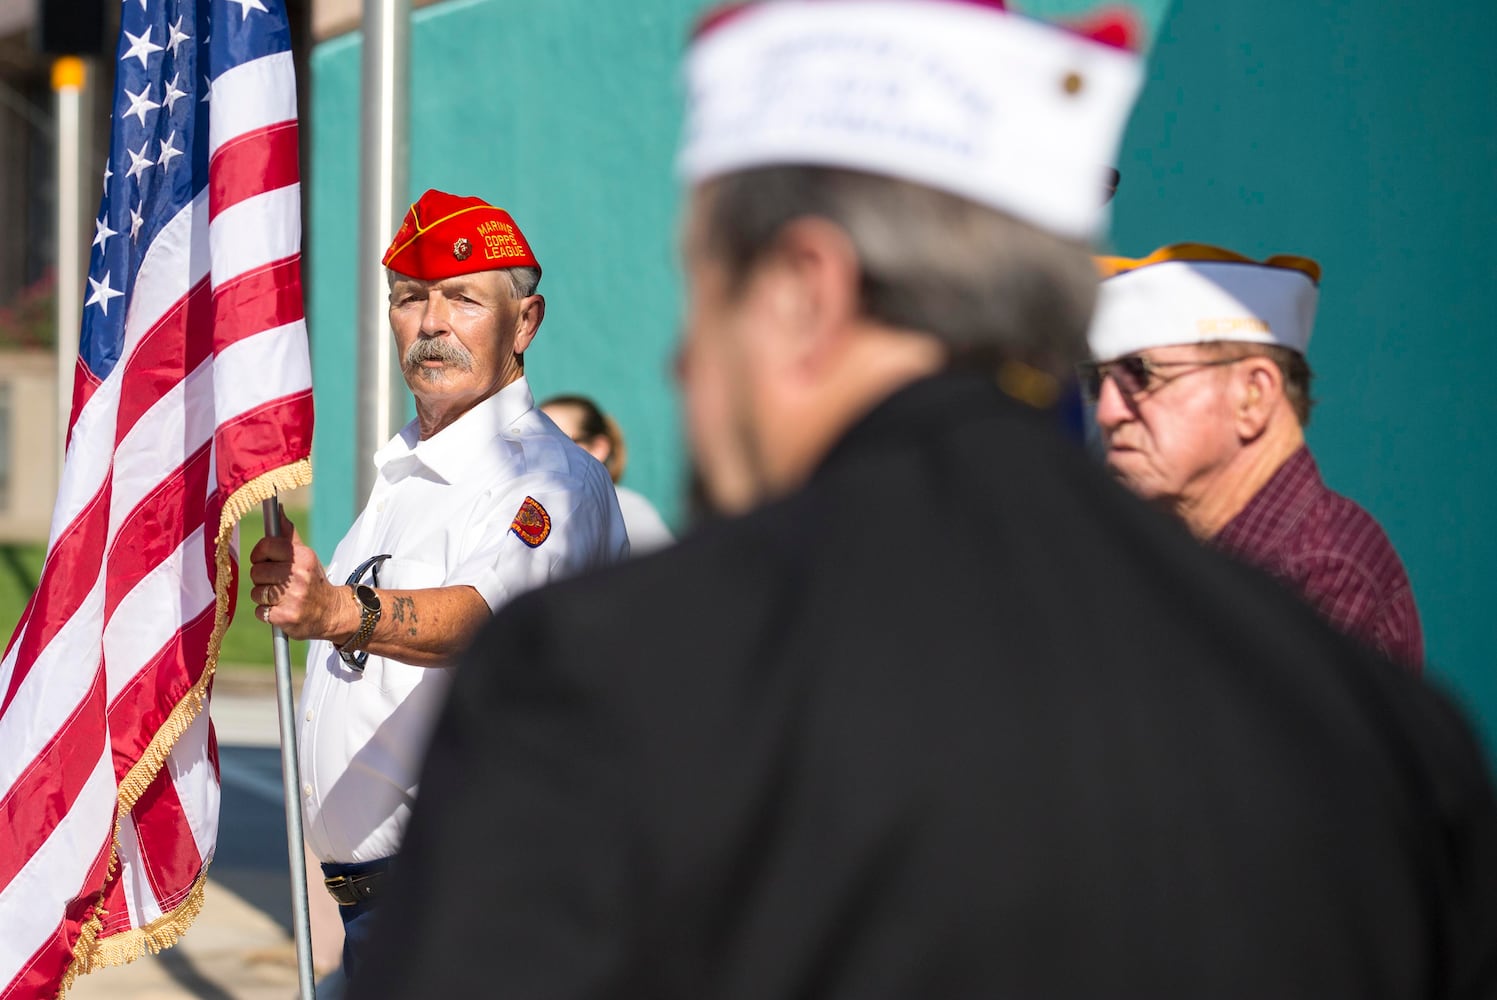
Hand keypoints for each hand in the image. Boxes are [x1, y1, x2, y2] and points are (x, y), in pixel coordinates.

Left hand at [247, 510, 355, 642]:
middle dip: (262, 579)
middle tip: (276, 583)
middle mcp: (300, 576)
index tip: (264, 560)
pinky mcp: (287, 617)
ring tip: (279, 598)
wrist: (332, 613)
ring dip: (263, 598)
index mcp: (303, 557)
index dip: (259, 554)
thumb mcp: (306, 557)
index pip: (266, 546)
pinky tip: (280, 610)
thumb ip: (289, 536)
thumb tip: (278, 510)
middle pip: (257, 572)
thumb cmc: (313, 581)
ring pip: (257, 593)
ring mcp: (294, 598)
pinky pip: (261, 612)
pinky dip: (267, 613)